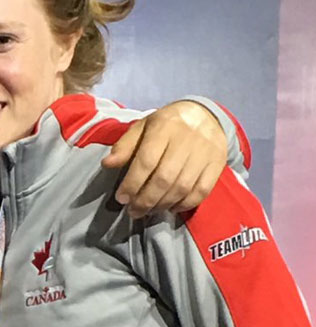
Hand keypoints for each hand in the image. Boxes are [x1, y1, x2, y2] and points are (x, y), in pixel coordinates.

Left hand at [102, 100, 226, 217]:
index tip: (121, 198)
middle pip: (165, 178)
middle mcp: (186, 140)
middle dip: (146, 199)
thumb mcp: (142, 127)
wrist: (205, 115)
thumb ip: (125, 146)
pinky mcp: (218, 163)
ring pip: (183, 187)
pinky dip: (185, 204)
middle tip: (133, 211)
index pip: (146, 161)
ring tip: (148, 211)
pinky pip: (202, 190)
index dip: (132, 183)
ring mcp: (205, 152)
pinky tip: (171, 208)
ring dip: (163, 204)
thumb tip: (107, 164)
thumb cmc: (167, 124)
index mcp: (164, 127)